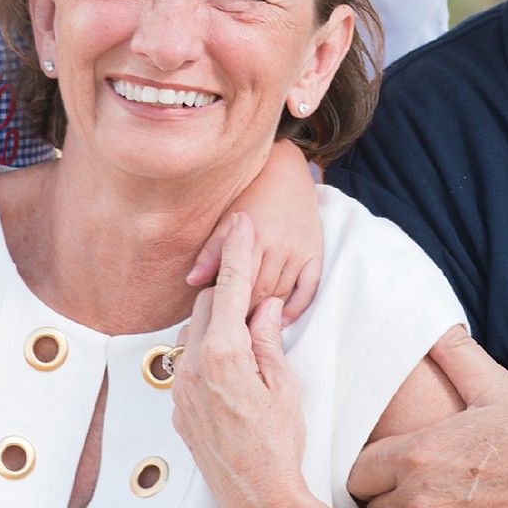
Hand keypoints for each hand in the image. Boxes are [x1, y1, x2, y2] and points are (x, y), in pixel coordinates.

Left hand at [171, 216, 328, 507]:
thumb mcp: (285, 385)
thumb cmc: (279, 443)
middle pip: (206, 307)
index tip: (241, 222)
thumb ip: (269, 339)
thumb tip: (264, 307)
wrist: (258, 497)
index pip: (230, 288)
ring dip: (217, 327)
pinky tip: (234, 375)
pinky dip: (209, 357)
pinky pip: (189, 365)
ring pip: (194, 335)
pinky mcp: (178, 408)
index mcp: (225, 354)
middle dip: (228, 295)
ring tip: (249, 342)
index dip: (238, 251)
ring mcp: (181, 389)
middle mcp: (193, 366)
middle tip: (256, 297)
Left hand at [186, 141, 323, 320]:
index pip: (238, 283)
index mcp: (254, 235)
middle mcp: (280, 243)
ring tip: (248, 330)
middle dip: (244, 313)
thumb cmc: (251, 198)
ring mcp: (300, 250)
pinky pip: (308, 289)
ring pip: (281, 292)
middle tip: (229, 333)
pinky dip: (295, 307)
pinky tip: (280, 320)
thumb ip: (211, 252)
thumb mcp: (226, 220)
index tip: (214, 323)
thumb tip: (192, 280)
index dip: (226, 306)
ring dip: (265, 312)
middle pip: (260, 291)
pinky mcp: (315, 254)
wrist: (287, 174)